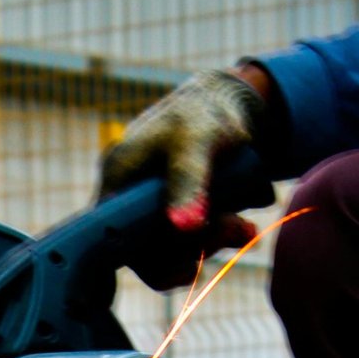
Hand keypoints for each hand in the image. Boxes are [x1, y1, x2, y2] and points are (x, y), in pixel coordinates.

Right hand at [100, 66, 271, 288]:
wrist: (225, 103)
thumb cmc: (204, 114)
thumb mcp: (198, 140)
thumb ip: (189, 180)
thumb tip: (183, 226)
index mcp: (117, 177)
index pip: (113, 234)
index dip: (147, 253)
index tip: (192, 251)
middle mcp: (124, 199)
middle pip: (142, 251)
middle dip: (192, 247)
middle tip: (236, 229)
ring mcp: (146, 211)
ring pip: (167, 251)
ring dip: (210, 245)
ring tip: (245, 228)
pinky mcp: (170, 216)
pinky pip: (185, 245)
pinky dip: (215, 240)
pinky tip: (241, 229)